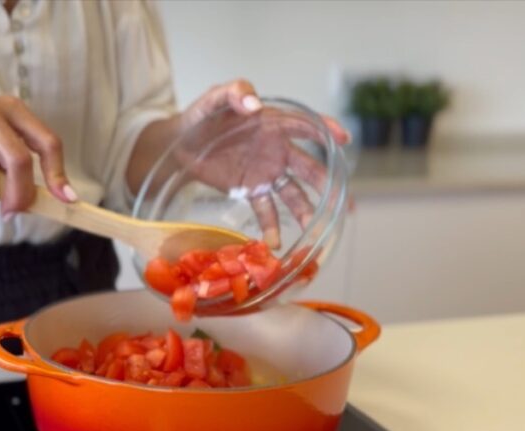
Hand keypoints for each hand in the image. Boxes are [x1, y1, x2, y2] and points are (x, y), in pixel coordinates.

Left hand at [176, 80, 349, 248]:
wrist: (180, 144)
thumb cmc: (202, 117)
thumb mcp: (214, 99)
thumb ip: (234, 92)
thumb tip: (254, 104)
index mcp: (273, 124)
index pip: (305, 125)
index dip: (326, 129)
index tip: (343, 138)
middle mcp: (277, 149)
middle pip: (308, 168)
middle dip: (326, 184)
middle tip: (340, 202)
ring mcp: (266, 172)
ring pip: (293, 194)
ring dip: (305, 211)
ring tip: (313, 231)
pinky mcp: (251, 190)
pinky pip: (266, 209)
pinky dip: (271, 226)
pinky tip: (275, 242)